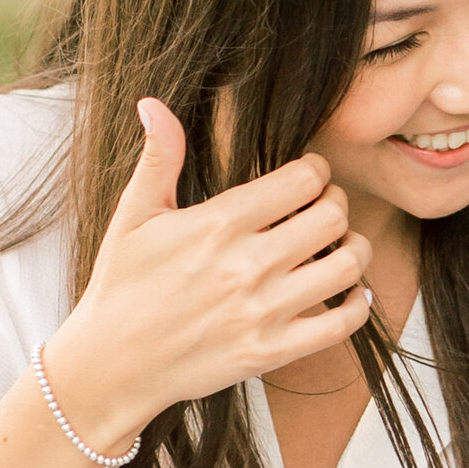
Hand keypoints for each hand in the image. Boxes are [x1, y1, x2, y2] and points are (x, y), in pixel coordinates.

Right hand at [43, 100, 372, 448]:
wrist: (112, 364)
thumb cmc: (122, 285)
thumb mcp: (133, 216)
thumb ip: (157, 158)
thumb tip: (153, 103)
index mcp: (218, 224)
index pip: (302, 180)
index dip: (316, 170)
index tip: (309, 175)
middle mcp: (246, 265)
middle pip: (332, 216)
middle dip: (337, 203)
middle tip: (325, 207)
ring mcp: (262, 311)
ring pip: (347, 265)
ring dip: (354, 248)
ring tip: (338, 246)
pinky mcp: (271, 352)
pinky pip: (341, 325)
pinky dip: (356, 305)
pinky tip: (346, 293)